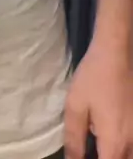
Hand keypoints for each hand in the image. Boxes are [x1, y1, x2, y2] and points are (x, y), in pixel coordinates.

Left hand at [64, 41, 132, 158]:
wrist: (116, 53)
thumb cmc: (94, 78)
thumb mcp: (75, 106)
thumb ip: (74, 138)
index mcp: (114, 142)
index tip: (83, 157)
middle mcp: (132, 141)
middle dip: (108, 158)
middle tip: (95, 150)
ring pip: (130, 154)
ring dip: (117, 153)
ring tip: (103, 146)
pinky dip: (124, 146)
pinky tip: (112, 136)